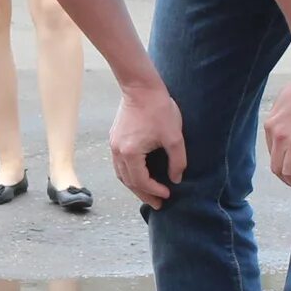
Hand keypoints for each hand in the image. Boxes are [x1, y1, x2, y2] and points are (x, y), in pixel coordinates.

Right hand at [108, 81, 186, 207]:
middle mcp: (118, 152)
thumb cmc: (158, 109)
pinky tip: (140, 175)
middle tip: (158, 204)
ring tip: (148, 193)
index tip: (168, 194)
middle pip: (129, 182)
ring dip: (135, 186)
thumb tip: (176, 178)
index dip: (155, 190)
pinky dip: (130, 174)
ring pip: (122, 174)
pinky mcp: (115, 138)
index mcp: (130, 153)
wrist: (141, 87)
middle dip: (144, 194)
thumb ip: (177, 161)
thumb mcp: (174, 137)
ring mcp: (114, 145)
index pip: (141, 181)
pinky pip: (120, 164)